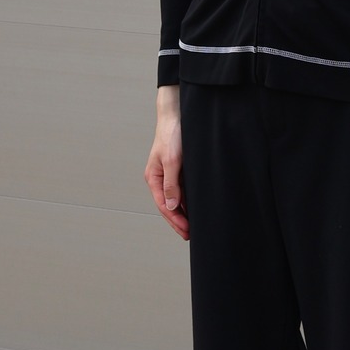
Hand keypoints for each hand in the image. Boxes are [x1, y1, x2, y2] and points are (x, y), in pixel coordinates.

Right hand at [143, 86, 187, 239]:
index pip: (164, 206)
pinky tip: (195, 209)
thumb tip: (172, 206)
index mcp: (154, 177)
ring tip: (193, 227)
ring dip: (184, 213)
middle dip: (179, 221)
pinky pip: (183, 190)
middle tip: (190, 235)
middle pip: (169, 206)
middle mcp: (160, 178)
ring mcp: (170, 174)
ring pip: (176, 199)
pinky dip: (188, 201)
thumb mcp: (172, 160)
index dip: (175, 221)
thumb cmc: (172, 134)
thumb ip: (172, 184)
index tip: (187, 232)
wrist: (178, 114)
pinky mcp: (179, 169)